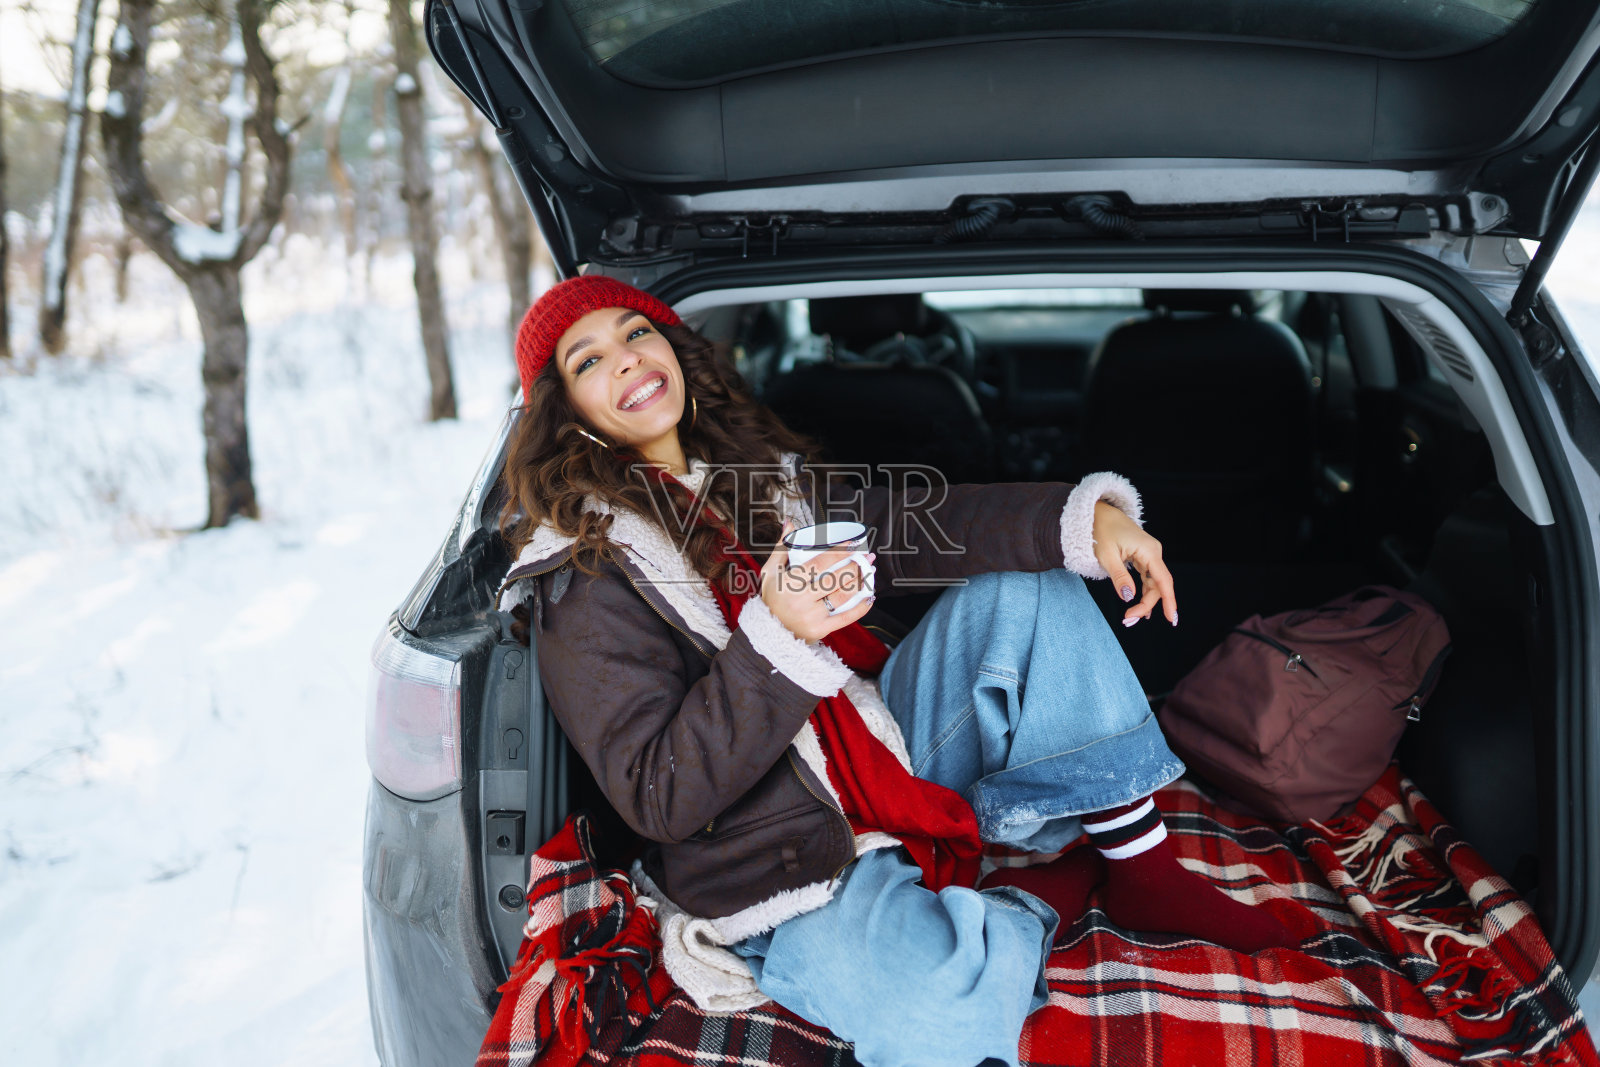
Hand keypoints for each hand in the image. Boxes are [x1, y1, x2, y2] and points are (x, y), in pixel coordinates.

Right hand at [760, 521, 875, 641]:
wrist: (768, 632)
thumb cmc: (771, 598)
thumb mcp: (770, 572)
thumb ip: (781, 547)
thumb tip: (790, 522)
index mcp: (789, 583)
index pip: (819, 563)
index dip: (838, 552)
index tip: (852, 544)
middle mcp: (800, 600)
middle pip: (834, 579)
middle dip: (854, 566)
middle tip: (867, 556)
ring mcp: (811, 616)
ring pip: (842, 596)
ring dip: (859, 582)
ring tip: (869, 571)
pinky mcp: (820, 630)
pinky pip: (845, 618)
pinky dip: (860, 608)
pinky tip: (869, 597)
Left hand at [1092, 500, 1177, 626]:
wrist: (1099, 514)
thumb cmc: (1101, 531)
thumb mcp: (1107, 556)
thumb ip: (1119, 577)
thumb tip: (1128, 597)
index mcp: (1149, 551)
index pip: (1163, 581)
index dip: (1169, 601)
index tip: (1171, 619)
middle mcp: (1154, 553)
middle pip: (1157, 585)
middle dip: (1146, 605)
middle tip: (1128, 620)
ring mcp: (1150, 554)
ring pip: (1152, 583)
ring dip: (1144, 601)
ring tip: (1130, 618)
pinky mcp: (1143, 556)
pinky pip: (1147, 578)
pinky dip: (1142, 592)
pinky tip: (1140, 605)